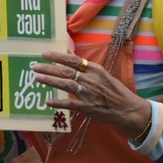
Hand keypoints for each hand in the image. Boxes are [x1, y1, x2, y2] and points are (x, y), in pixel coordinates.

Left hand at [30, 53, 149, 130]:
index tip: (45, 53)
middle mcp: (91, 79)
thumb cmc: (115, 91)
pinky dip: (58, 102)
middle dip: (49, 68)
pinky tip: (47, 101)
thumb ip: (87, 68)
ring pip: (66, 84)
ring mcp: (88, 93)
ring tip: (38, 78)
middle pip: (66, 71)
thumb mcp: (103, 75)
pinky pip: (69, 103)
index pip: (73, 60)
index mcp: (95, 70)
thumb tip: (70, 57)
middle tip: (35, 66)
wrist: (127, 108)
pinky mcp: (87, 107)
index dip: (58, 56)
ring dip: (51, 81)